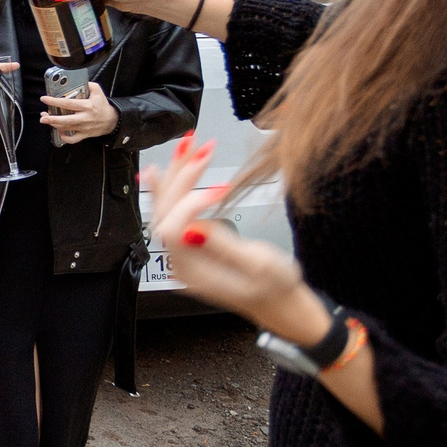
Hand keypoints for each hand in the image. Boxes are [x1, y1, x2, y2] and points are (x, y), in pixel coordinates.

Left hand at [41, 81, 116, 145]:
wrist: (111, 120)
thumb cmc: (102, 106)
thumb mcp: (97, 91)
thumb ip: (88, 85)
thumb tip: (77, 80)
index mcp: (87, 106)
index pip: (68, 104)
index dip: (55, 101)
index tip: (45, 99)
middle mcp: (85, 118)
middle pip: (66, 120)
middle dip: (52, 119)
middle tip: (42, 116)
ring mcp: (84, 128)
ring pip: (66, 128)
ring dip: (54, 125)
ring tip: (46, 119)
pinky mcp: (84, 135)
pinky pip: (72, 139)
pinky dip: (64, 137)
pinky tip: (59, 130)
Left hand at [145, 135, 307, 326]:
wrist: (280, 302)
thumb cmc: (277, 287)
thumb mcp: (261, 267)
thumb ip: (225, 247)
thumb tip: (193, 227)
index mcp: (195, 272)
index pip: (174, 229)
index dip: (191, 203)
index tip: (220, 188)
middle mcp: (182, 263)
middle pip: (166, 214)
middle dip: (181, 176)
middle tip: (199, 147)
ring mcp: (184, 253)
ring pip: (168, 209)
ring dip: (177, 174)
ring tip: (187, 144)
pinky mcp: (192, 243)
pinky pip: (175, 212)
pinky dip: (175, 186)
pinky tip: (168, 167)